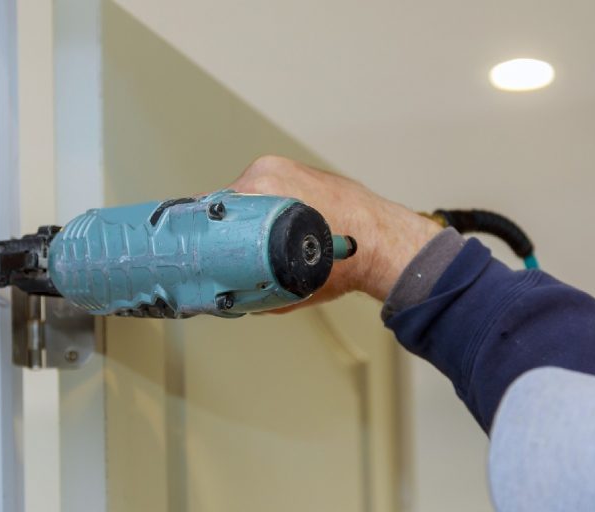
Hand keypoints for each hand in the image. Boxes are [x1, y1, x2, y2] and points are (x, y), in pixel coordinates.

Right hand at [227, 155, 441, 307]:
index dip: (210, 236)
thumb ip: (251, 287)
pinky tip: (284, 235)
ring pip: (255, 199)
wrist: (387, 247)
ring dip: (254, 221)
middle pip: (234, 204)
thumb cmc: (345, 260)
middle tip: (232, 256)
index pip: (215, 209)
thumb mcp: (285, 280)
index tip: (207, 254)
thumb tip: (230, 297)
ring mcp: (290, 168)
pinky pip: (278, 195)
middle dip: (232, 230)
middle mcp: (272, 169)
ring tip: (261, 248)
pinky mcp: (307, 175)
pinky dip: (277, 213)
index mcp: (261, 183)